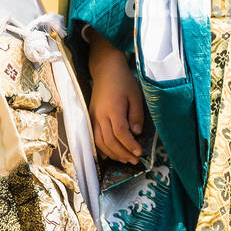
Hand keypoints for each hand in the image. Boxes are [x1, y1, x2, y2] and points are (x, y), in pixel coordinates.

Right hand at [88, 30, 144, 163]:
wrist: (106, 71)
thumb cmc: (123, 81)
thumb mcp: (135, 96)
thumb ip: (136, 115)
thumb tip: (136, 134)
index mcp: (113, 109)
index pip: (120, 133)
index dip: (130, 145)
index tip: (139, 152)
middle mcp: (100, 115)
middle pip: (109, 141)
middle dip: (122, 153)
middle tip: (134, 160)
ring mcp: (93, 118)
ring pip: (100, 142)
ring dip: (113, 154)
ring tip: (125, 159)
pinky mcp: (91, 118)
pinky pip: (93, 138)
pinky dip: (101, 149)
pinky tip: (109, 155)